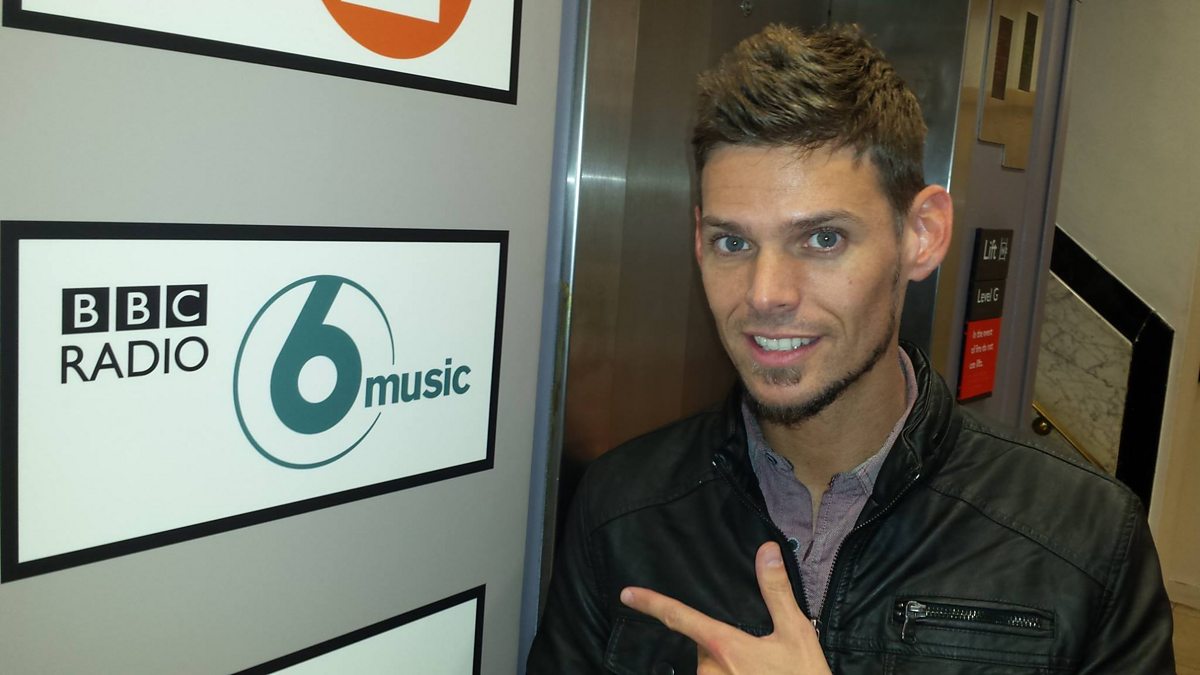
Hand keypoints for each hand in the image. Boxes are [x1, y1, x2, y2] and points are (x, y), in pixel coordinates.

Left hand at [620, 541, 831, 674]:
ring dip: (731, 666)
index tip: (627, 594)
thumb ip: (776, 591)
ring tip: (761, 672)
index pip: (680, 617)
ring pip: (711, 667)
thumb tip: (766, 549)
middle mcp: (710, 671)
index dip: (652, 604)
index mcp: (725, 647)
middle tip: (761, 657)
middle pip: (705, 645)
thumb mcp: (796, 633)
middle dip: (726, 644)